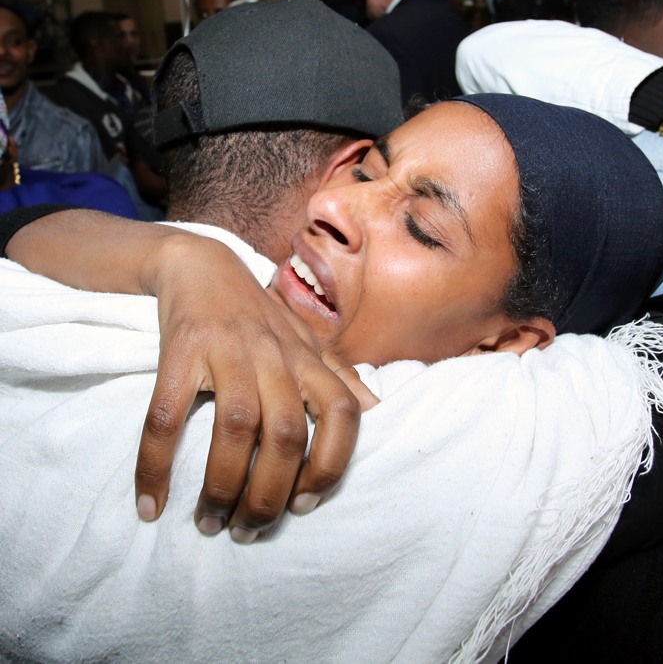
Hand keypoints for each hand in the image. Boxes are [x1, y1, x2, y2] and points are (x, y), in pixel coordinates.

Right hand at [136, 233, 360, 541]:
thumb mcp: (304, 340)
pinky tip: (151, 502)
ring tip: (209, 524)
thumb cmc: (258, 315)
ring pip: (237, 427)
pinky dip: (155, 463)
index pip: (344, 411)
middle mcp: (276, 354)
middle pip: (287, 434)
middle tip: (247, 532)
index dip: (333, 463)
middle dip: (269, 496)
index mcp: (308, 358)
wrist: (199, 265)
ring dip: (222, 487)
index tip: (305, 505)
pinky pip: (166, 415)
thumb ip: (338, 374)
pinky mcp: (182, 348)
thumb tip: (378, 406)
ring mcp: (229, 349)